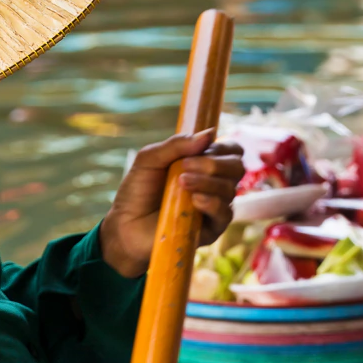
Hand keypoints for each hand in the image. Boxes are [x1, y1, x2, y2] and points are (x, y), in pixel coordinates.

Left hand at [99, 128, 244, 278]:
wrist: (125, 224)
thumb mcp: (150, 160)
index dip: (222, 147)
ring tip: (182, 182)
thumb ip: (176, 145)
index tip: (200, 148)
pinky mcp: (211, 229)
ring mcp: (214, 207)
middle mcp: (214, 184)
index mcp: (204, 165)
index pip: (232, 151)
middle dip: (214, 164)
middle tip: (186, 166)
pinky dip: (212, 203)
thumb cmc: (138, 191)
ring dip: (207, 182)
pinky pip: (224, 214)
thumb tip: (209, 133)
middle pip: (237, 167)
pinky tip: (194, 200)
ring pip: (230, 189)